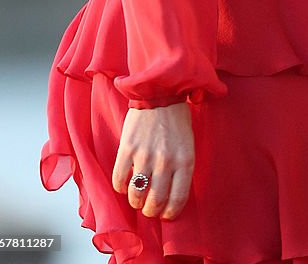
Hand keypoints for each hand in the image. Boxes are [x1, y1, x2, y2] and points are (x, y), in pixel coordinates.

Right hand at [112, 102, 194, 220]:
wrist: (160, 93)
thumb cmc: (176, 121)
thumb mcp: (188, 145)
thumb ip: (181, 169)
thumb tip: (172, 196)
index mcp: (184, 160)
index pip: (177, 200)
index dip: (170, 213)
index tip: (166, 214)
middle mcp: (166, 161)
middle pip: (155, 202)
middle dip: (151, 211)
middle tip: (149, 209)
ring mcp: (145, 155)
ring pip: (137, 195)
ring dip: (136, 202)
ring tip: (137, 198)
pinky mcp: (127, 149)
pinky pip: (119, 180)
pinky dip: (121, 188)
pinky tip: (125, 184)